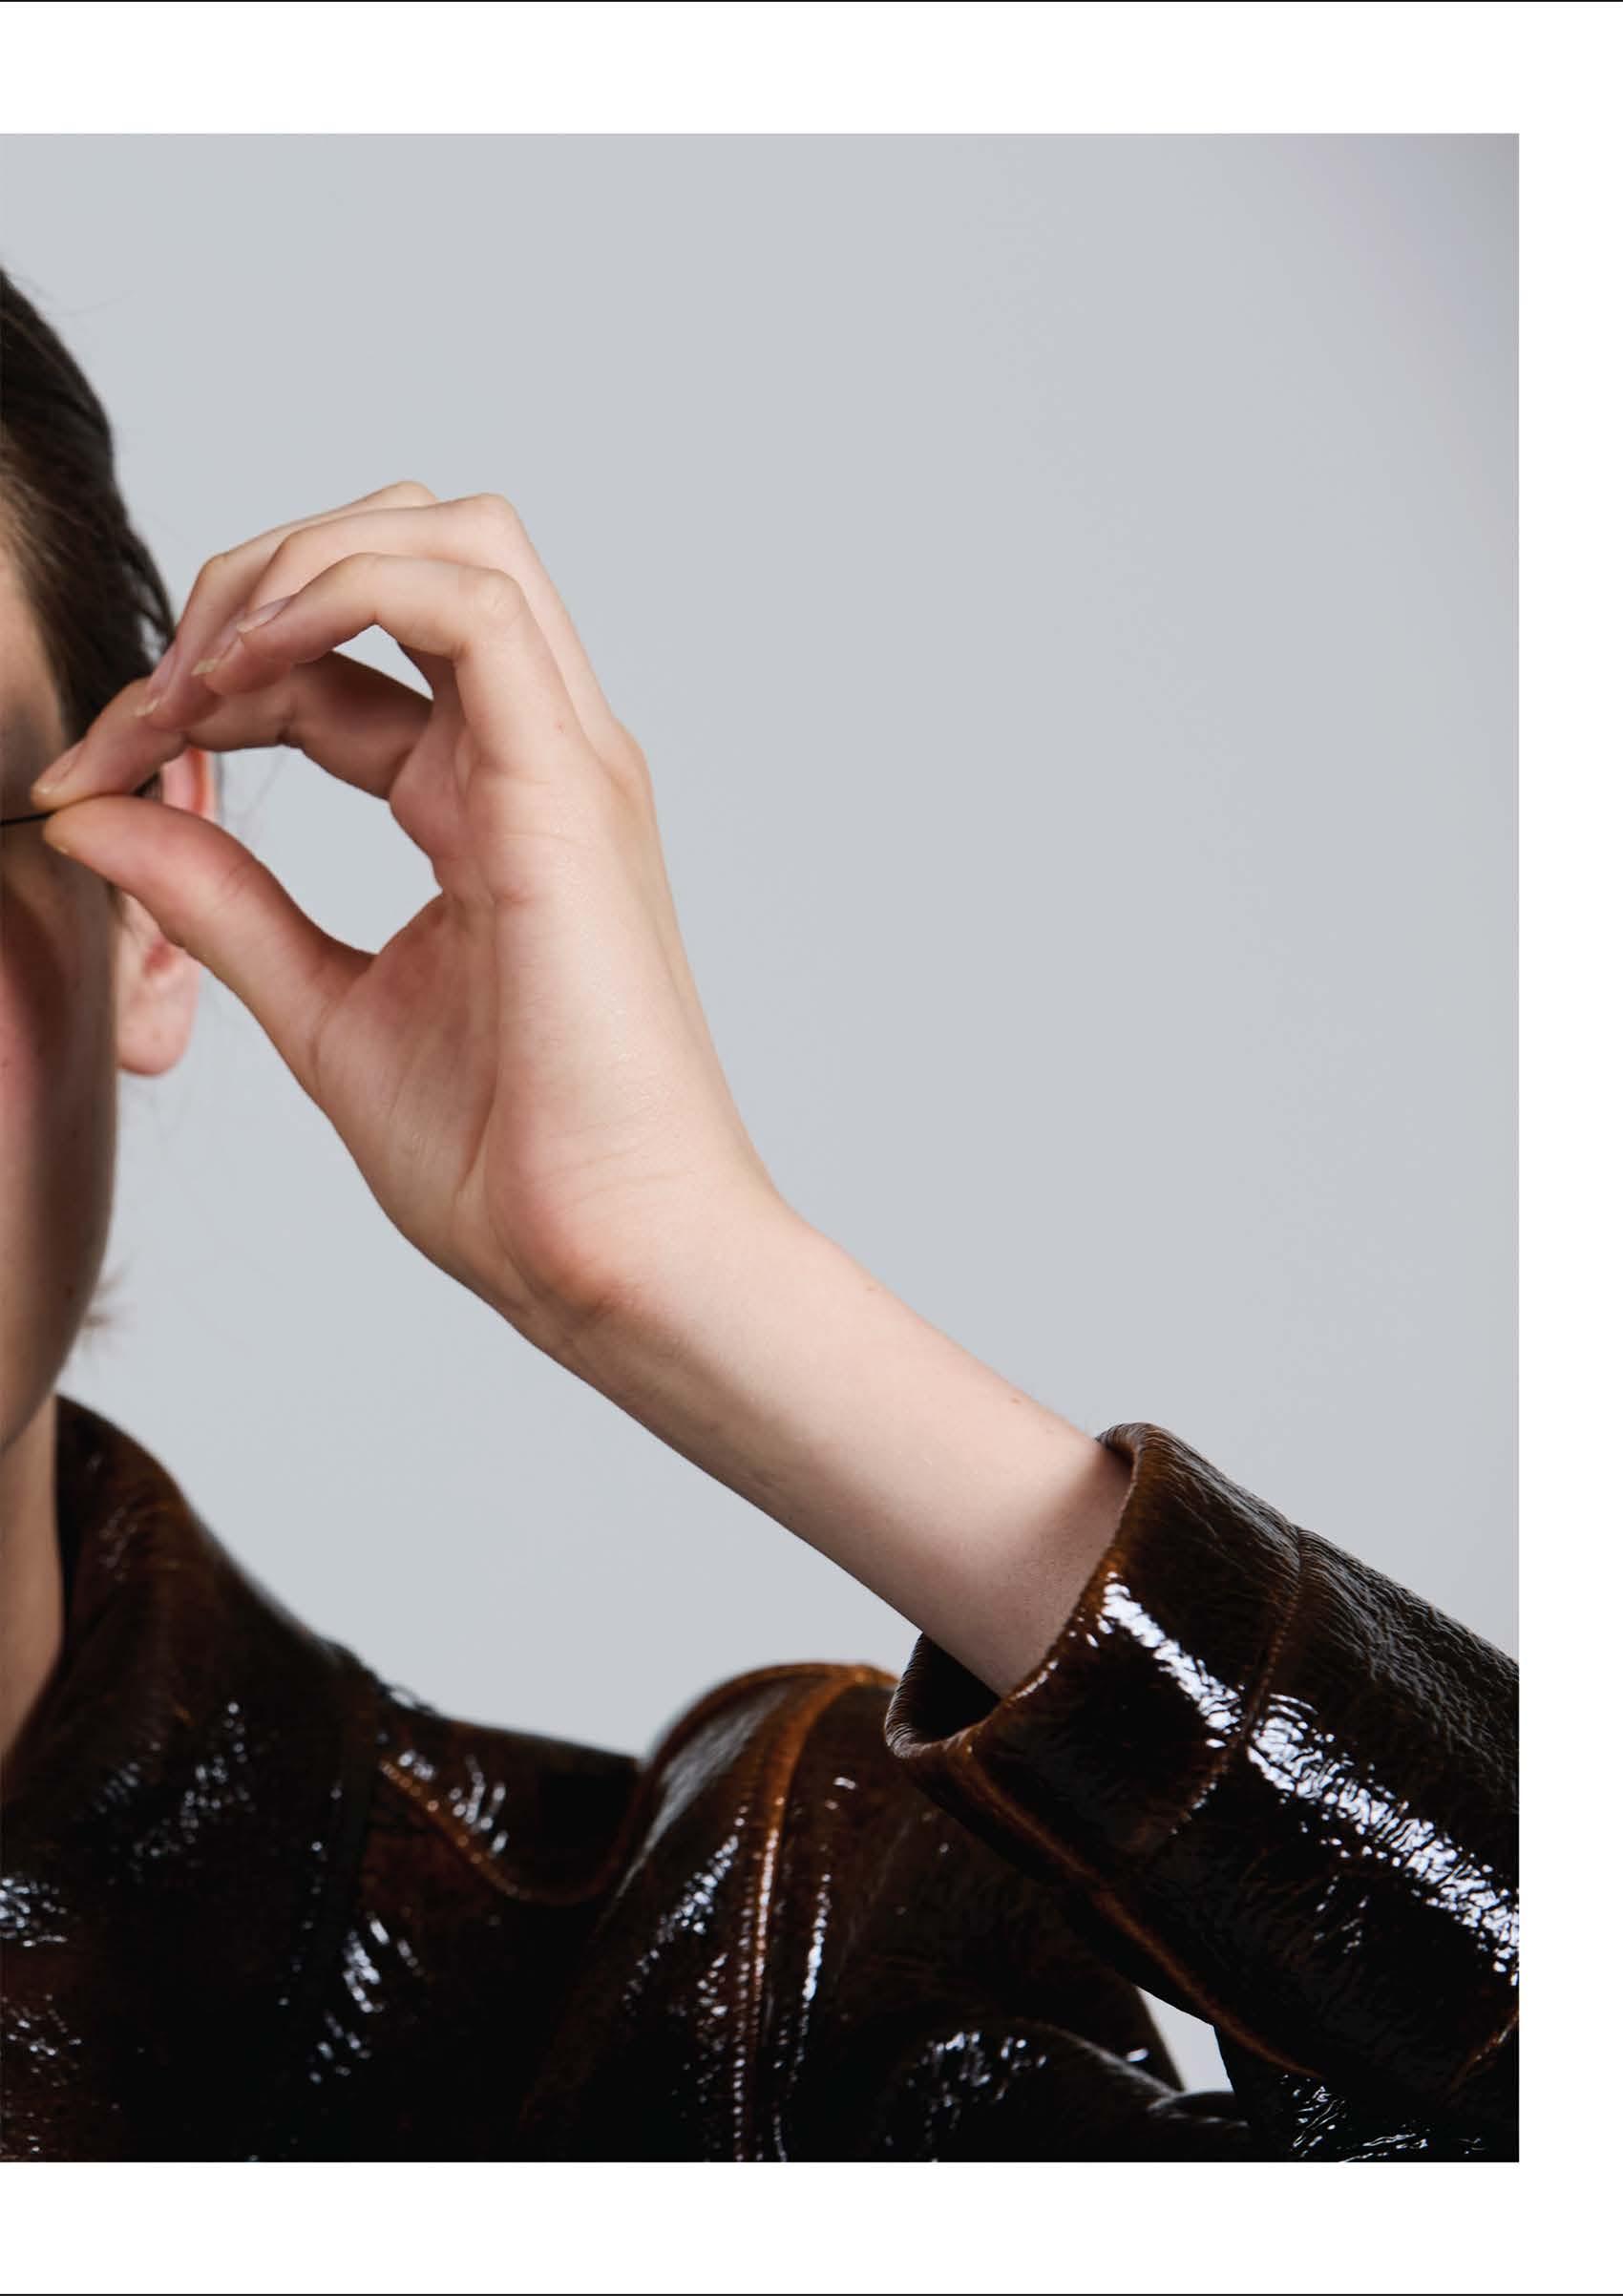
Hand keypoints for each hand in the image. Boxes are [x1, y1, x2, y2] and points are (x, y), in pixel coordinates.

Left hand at [32, 480, 785, 1360]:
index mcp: (483, 805)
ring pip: (446, 536)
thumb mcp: (320, 1010)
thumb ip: (216, 900)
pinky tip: (246, 676)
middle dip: (250, 582)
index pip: (332, 664)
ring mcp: (564, 760)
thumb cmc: (511, 1166)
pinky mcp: (569, 786)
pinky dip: (342, 594)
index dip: (198, 687)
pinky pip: (462, 603)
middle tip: (149, 705)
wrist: (613, 1257)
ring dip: (293, 569)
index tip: (99, 773)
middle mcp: (533, 759)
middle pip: (400, 550)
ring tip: (196, 680)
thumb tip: (94, 819)